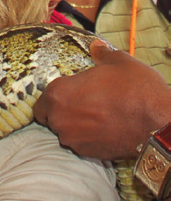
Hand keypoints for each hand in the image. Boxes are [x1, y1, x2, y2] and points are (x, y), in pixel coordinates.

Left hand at [35, 41, 170, 158]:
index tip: (68, 96)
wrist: (159, 125)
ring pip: (67, 133)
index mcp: (58, 94)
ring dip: (77, 127)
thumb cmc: (136, 91)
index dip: (54, 100)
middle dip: (64, 113)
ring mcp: (73, 139)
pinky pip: (83, 145)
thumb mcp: (120, 62)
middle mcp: (59, 119)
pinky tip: (107, 130)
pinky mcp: (89, 154)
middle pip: (52, 119)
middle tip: (85, 105)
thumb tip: (97, 46)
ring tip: (99, 117)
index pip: (41, 103)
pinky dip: (91, 139)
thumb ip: (102, 54)